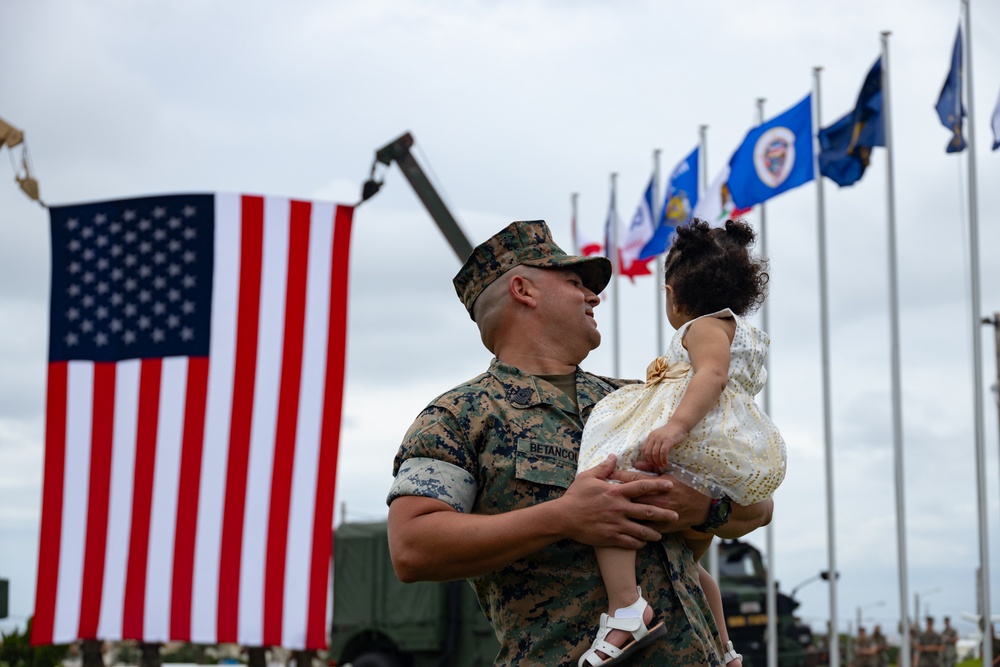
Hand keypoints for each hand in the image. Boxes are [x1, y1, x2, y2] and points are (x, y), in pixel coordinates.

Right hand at [561, 455, 677, 548]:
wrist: (563, 518)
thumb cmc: (575, 496)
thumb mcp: (587, 477)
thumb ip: (604, 468)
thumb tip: (614, 456)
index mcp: (615, 492)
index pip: (642, 486)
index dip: (658, 485)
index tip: (670, 485)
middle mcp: (619, 508)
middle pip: (647, 511)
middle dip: (664, 514)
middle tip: (676, 515)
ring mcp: (616, 524)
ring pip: (641, 530)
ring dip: (654, 532)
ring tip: (661, 534)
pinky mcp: (610, 537)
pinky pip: (629, 542)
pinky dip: (638, 543)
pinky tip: (643, 543)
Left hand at [610, 468, 710, 532]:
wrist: (703, 507)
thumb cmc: (685, 486)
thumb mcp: (670, 473)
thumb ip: (652, 467)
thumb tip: (635, 462)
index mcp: (657, 485)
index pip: (633, 479)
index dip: (618, 476)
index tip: (607, 474)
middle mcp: (656, 499)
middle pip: (629, 497)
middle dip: (614, 495)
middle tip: (600, 493)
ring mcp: (658, 514)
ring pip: (634, 514)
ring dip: (620, 512)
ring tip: (607, 510)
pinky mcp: (661, 528)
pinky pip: (643, 529)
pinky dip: (631, 528)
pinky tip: (620, 527)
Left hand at [641, 422, 686, 467]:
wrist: (678, 424)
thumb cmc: (669, 432)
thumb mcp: (659, 436)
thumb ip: (655, 443)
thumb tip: (652, 456)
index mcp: (650, 436)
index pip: (643, 449)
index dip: (646, 458)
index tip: (650, 463)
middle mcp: (653, 437)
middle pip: (648, 452)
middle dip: (651, 462)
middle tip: (656, 466)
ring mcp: (660, 438)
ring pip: (655, 453)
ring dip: (657, 462)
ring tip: (661, 465)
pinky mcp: (667, 440)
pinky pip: (663, 452)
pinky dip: (663, 459)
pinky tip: (665, 462)